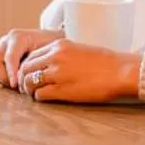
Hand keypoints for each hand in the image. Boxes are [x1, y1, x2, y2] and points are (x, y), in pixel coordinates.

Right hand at [0, 28, 57, 89]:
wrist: (51, 39)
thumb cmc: (51, 46)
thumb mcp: (48, 52)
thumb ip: (37, 63)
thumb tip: (30, 79)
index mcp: (18, 37)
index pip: (9, 57)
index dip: (11, 73)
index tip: (14, 85)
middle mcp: (6, 41)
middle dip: (3, 77)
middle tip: (16, 86)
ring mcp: (1, 48)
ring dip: (0, 78)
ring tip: (15, 84)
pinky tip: (12, 81)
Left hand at [15, 38, 140, 104]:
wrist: (119, 71)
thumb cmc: (105, 61)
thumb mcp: (79, 49)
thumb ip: (63, 54)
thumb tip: (51, 64)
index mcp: (59, 45)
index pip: (32, 55)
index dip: (28, 67)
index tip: (30, 74)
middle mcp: (55, 57)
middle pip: (26, 68)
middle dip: (24, 78)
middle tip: (28, 86)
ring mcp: (57, 73)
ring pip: (29, 81)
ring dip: (29, 89)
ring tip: (34, 94)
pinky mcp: (62, 90)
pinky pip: (40, 95)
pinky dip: (39, 98)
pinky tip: (44, 98)